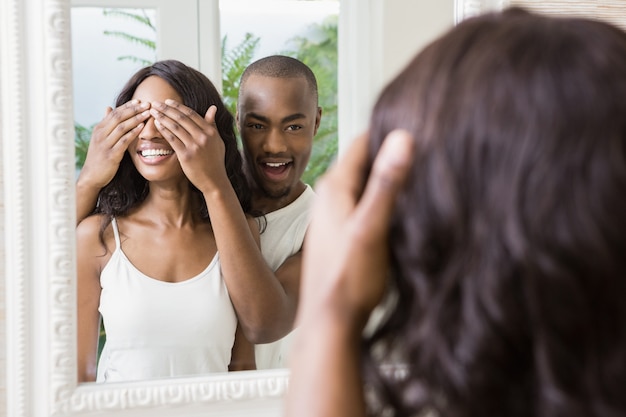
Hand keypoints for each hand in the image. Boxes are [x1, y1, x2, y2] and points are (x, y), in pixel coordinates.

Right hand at [78, 100, 150, 187]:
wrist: (91, 176)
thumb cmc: (99, 156)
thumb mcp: (100, 138)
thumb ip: (106, 124)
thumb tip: (108, 108)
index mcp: (99, 129)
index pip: (115, 113)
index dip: (128, 106)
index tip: (140, 101)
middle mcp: (101, 134)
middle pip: (119, 117)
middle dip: (134, 109)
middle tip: (147, 104)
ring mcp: (105, 144)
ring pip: (122, 127)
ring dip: (136, 119)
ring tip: (147, 113)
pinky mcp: (111, 155)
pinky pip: (123, 141)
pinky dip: (133, 133)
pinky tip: (141, 128)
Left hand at [150, 100, 228, 191]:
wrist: (214, 181)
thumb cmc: (215, 161)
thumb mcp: (217, 141)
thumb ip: (212, 124)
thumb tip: (213, 107)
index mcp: (210, 131)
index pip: (191, 114)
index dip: (178, 106)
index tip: (167, 101)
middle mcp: (203, 137)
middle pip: (182, 118)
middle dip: (166, 109)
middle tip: (155, 103)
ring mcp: (195, 146)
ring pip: (175, 127)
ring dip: (162, 117)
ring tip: (153, 112)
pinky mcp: (186, 155)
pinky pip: (172, 139)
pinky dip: (164, 130)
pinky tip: (157, 125)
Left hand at [299, 130, 414, 328]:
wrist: (330, 320)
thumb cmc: (348, 279)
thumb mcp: (372, 228)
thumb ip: (386, 184)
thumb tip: (401, 138)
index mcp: (336, 187)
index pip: (364, 141)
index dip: (390, 131)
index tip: (419, 126)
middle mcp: (331, 196)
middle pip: (366, 161)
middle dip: (393, 155)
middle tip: (428, 152)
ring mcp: (335, 214)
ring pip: (366, 184)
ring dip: (388, 179)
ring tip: (421, 178)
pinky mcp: (341, 231)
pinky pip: (364, 203)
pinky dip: (382, 200)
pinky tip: (401, 211)